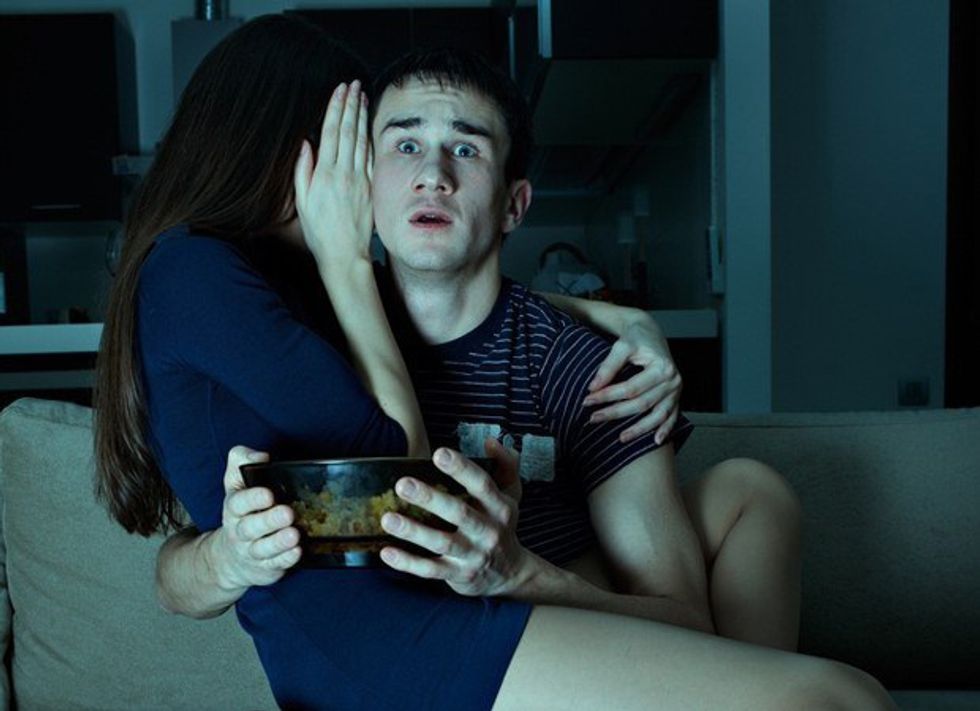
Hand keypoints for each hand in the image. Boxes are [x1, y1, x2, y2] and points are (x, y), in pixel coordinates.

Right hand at [210, 446, 300, 591]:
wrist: (230, 558)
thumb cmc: (242, 512)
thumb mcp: (235, 483)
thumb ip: (241, 461)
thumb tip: (261, 455)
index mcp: (234, 509)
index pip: (238, 504)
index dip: (252, 499)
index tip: (269, 494)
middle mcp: (240, 531)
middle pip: (250, 528)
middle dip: (269, 521)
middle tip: (288, 513)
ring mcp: (252, 551)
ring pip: (263, 549)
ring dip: (279, 542)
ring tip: (294, 534)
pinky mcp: (266, 567)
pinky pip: (275, 564)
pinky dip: (285, 559)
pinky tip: (297, 551)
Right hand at [293, 80, 372, 269]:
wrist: (345, 254)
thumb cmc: (320, 232)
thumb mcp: (302, 202)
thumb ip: (303, 170)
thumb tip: (306, 143)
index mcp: (325, 175)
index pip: (331, 132)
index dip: (336, 108)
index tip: (339, 90)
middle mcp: (344, 174)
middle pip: (348, 131)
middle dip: (351, 105)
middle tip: (354, 84)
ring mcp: (360, 180)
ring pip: (361, 140)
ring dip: (361, 116)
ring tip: (362, 96)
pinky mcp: (370, 187)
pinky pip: (370, 157)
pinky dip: (369, 137)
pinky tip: (369, 125)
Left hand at [379, 442, 531, 596]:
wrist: (511, 573)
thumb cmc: (502, 525)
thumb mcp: (512, 494)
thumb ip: (505, 464)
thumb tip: (490, 441)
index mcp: (500, 507)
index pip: (482, 485)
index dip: (461, 469)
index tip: (439, 454)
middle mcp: (488, 531)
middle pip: (459, 513)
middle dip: (430, 498)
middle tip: (402, 484)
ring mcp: (473, 555)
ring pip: (441, 543)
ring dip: (413, 532)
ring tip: (388, 519)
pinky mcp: (458, 575)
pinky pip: (430, 570)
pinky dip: (408, 563)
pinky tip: (387, 552)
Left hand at [583, 317, 681, 443]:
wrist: (650, 333)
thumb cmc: (636, 339)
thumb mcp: (621, 346)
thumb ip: (608, 366)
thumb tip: (593, 387)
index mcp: (661, 367)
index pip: (631, 388)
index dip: (608, 396)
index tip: (588, 400)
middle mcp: (673, 380)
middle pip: (642, 404)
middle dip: (616, 413)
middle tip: (594, 418)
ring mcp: (676, 390)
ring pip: (658, 415)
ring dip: (640, 429)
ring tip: (621, 438)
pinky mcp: (676, 396)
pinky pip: (672, 416)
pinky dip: (665, 429)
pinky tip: (655, 441)